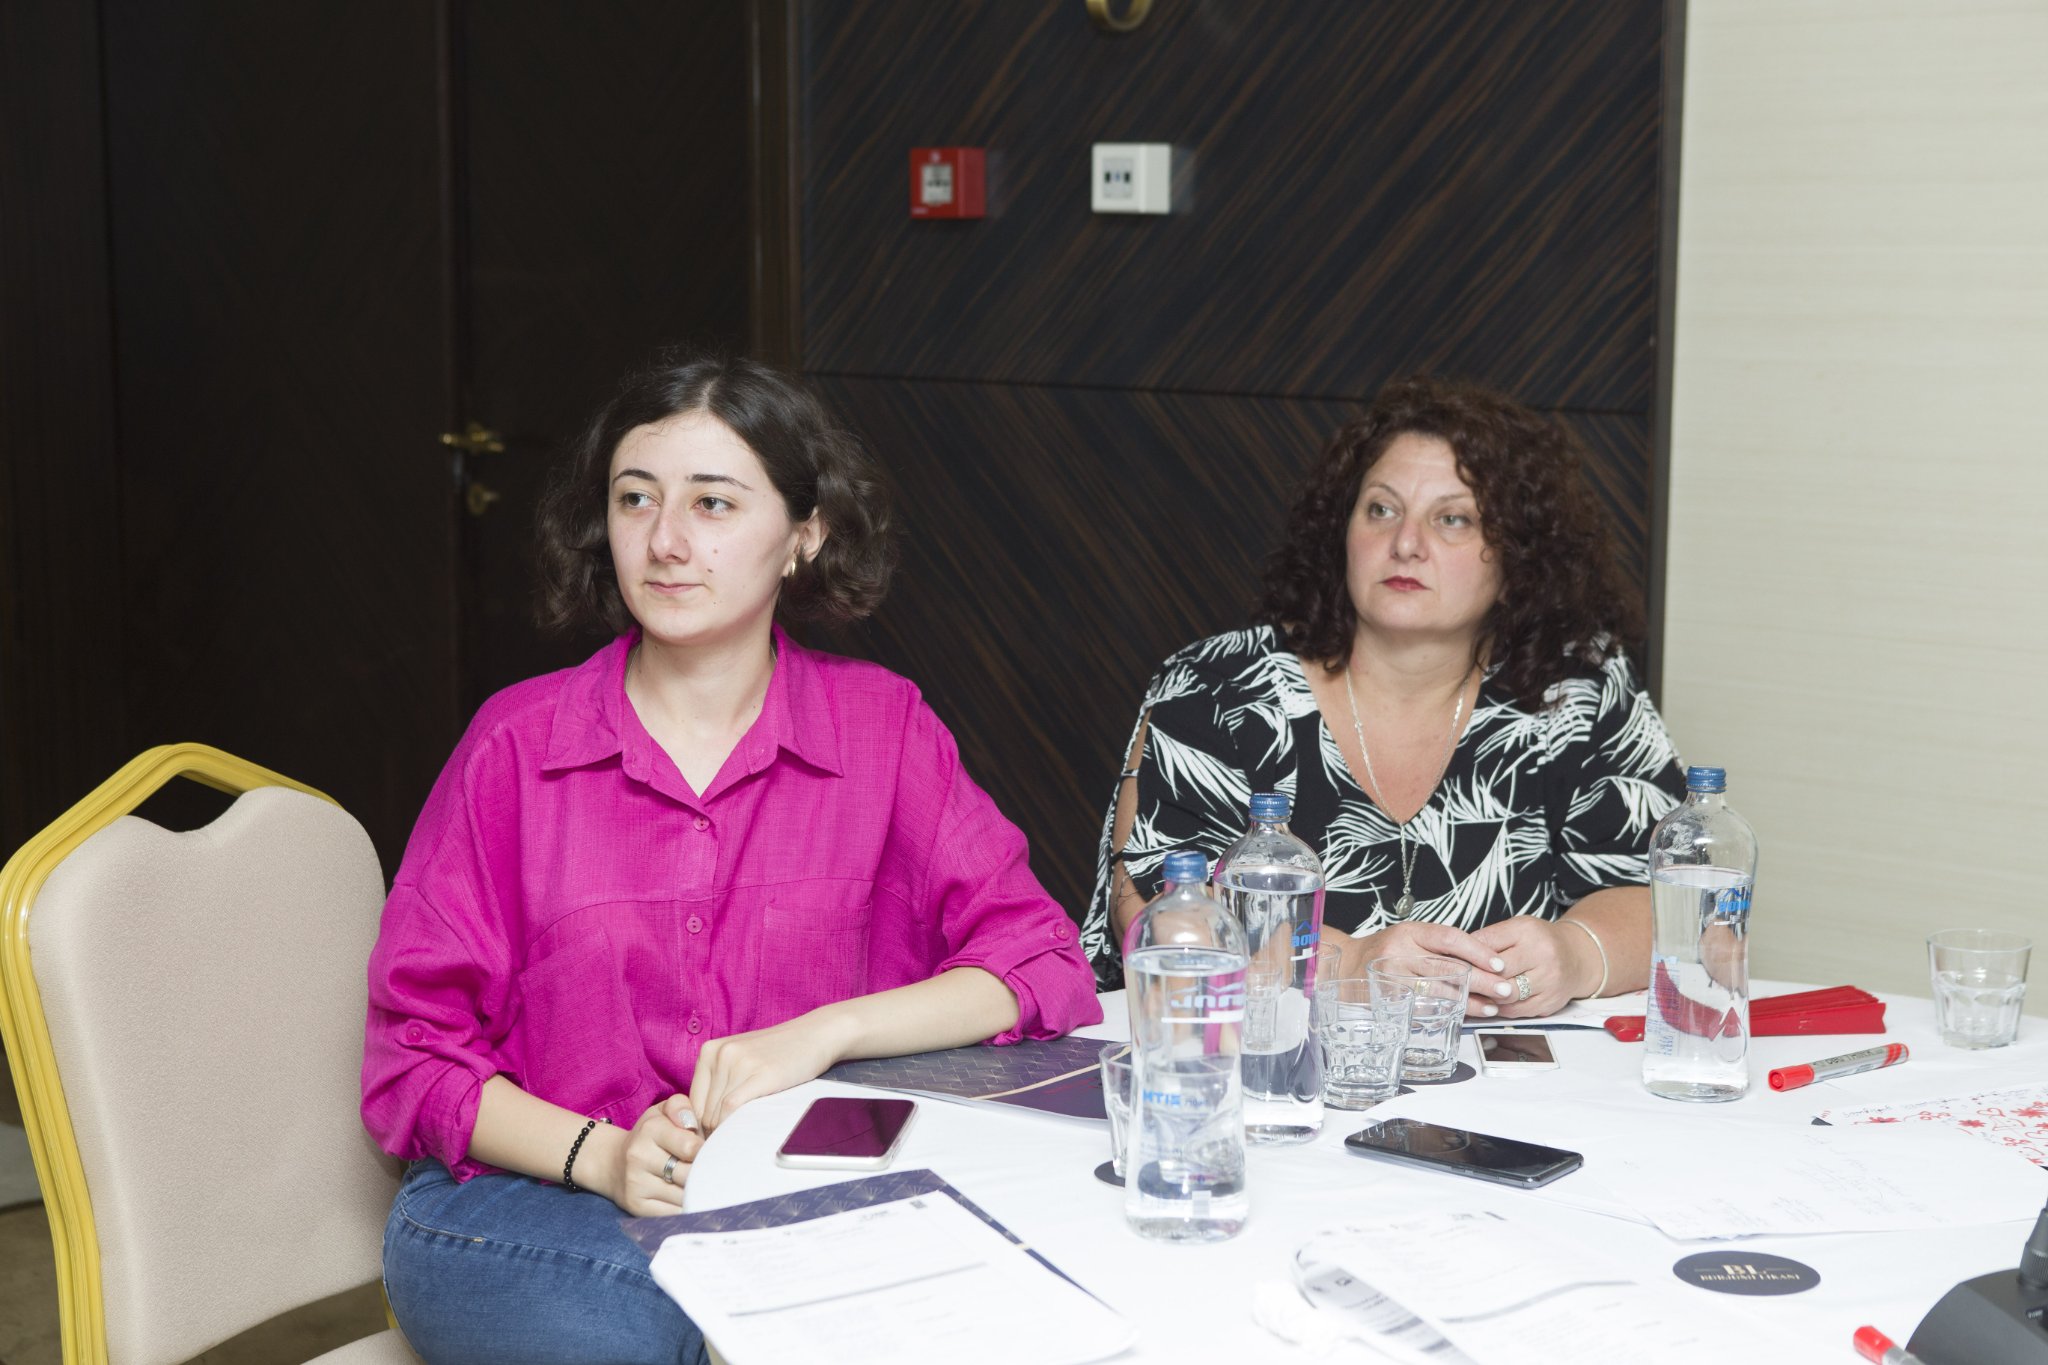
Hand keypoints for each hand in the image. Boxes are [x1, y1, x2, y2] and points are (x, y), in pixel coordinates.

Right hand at [599, 1094, 701, 1216]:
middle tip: (712, 1172)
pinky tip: (690, 1200)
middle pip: (689, 1174)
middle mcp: (639, 1157)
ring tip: (703, 1185)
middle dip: (705, 1174)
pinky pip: (673, 1214)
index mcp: (651, 1130)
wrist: (613, 1163)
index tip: (709, 1152)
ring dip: (698, 1193)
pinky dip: (686, 1209)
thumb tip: (693, 1124)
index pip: (692, 1147)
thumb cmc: (649, 1136)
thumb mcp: (662, 1112)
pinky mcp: (637, 1208)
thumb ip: (681, 1107)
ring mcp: (636, 1184)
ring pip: (683, 1196)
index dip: (707, 1151)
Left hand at [689, 1010, 851, 1132]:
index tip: (715, 1139)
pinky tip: (745, 1133)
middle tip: (730, 1145)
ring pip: (716, 1114)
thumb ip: (719, 1084)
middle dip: (714, 1132)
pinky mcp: (760, 1074)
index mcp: (709, 1051)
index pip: (691, 1102)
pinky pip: (732, 1109)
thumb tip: (702, 1127)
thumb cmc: (778, 1054)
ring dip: (725, 1132)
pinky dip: (733, 1126)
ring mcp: (739, 1063)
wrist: (814, 1036)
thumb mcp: (740, 1060)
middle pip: (703, 1111)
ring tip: (740, 1141)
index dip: (700, 1126)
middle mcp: (720, 1054)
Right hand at [1319, 921, 1511, 1017]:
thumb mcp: (1408, 938)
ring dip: (1469, 1001)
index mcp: (1410, 931)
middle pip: (1448, 966)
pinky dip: (1445, 1013)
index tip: (1499, 964)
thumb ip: (1437, 946)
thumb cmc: (1384, 952)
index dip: (1478, 951)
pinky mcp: (1387, 999)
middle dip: (1481, 980)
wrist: (1345, 966)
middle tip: (1506, 989)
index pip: (1450, 938)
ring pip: (1438, 990)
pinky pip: (1422, 1008)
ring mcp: (1392, 976)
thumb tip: (1482, 960)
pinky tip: (1463, 1016)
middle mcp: (1400, 951)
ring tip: (1491, 1007)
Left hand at [1468, 916, 1591, 1018]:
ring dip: (1486, 996)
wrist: (1577, 957)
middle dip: (1475, 978)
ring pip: (1506, 994)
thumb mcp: (1516, 928)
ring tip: (1472, 994)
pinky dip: (1500, 1008)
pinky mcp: (1550, 1002)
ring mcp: (1549, 981)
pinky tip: (1490, 1003)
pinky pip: (1517, 1010)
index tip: (1454, 963)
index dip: (1468, 956)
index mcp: (1528, 932)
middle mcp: (1543, 955)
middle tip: (1458, 981)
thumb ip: (1489, 938)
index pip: (1488, 945)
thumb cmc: (1539, 941)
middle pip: (1497, 973)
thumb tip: (1459, 953)